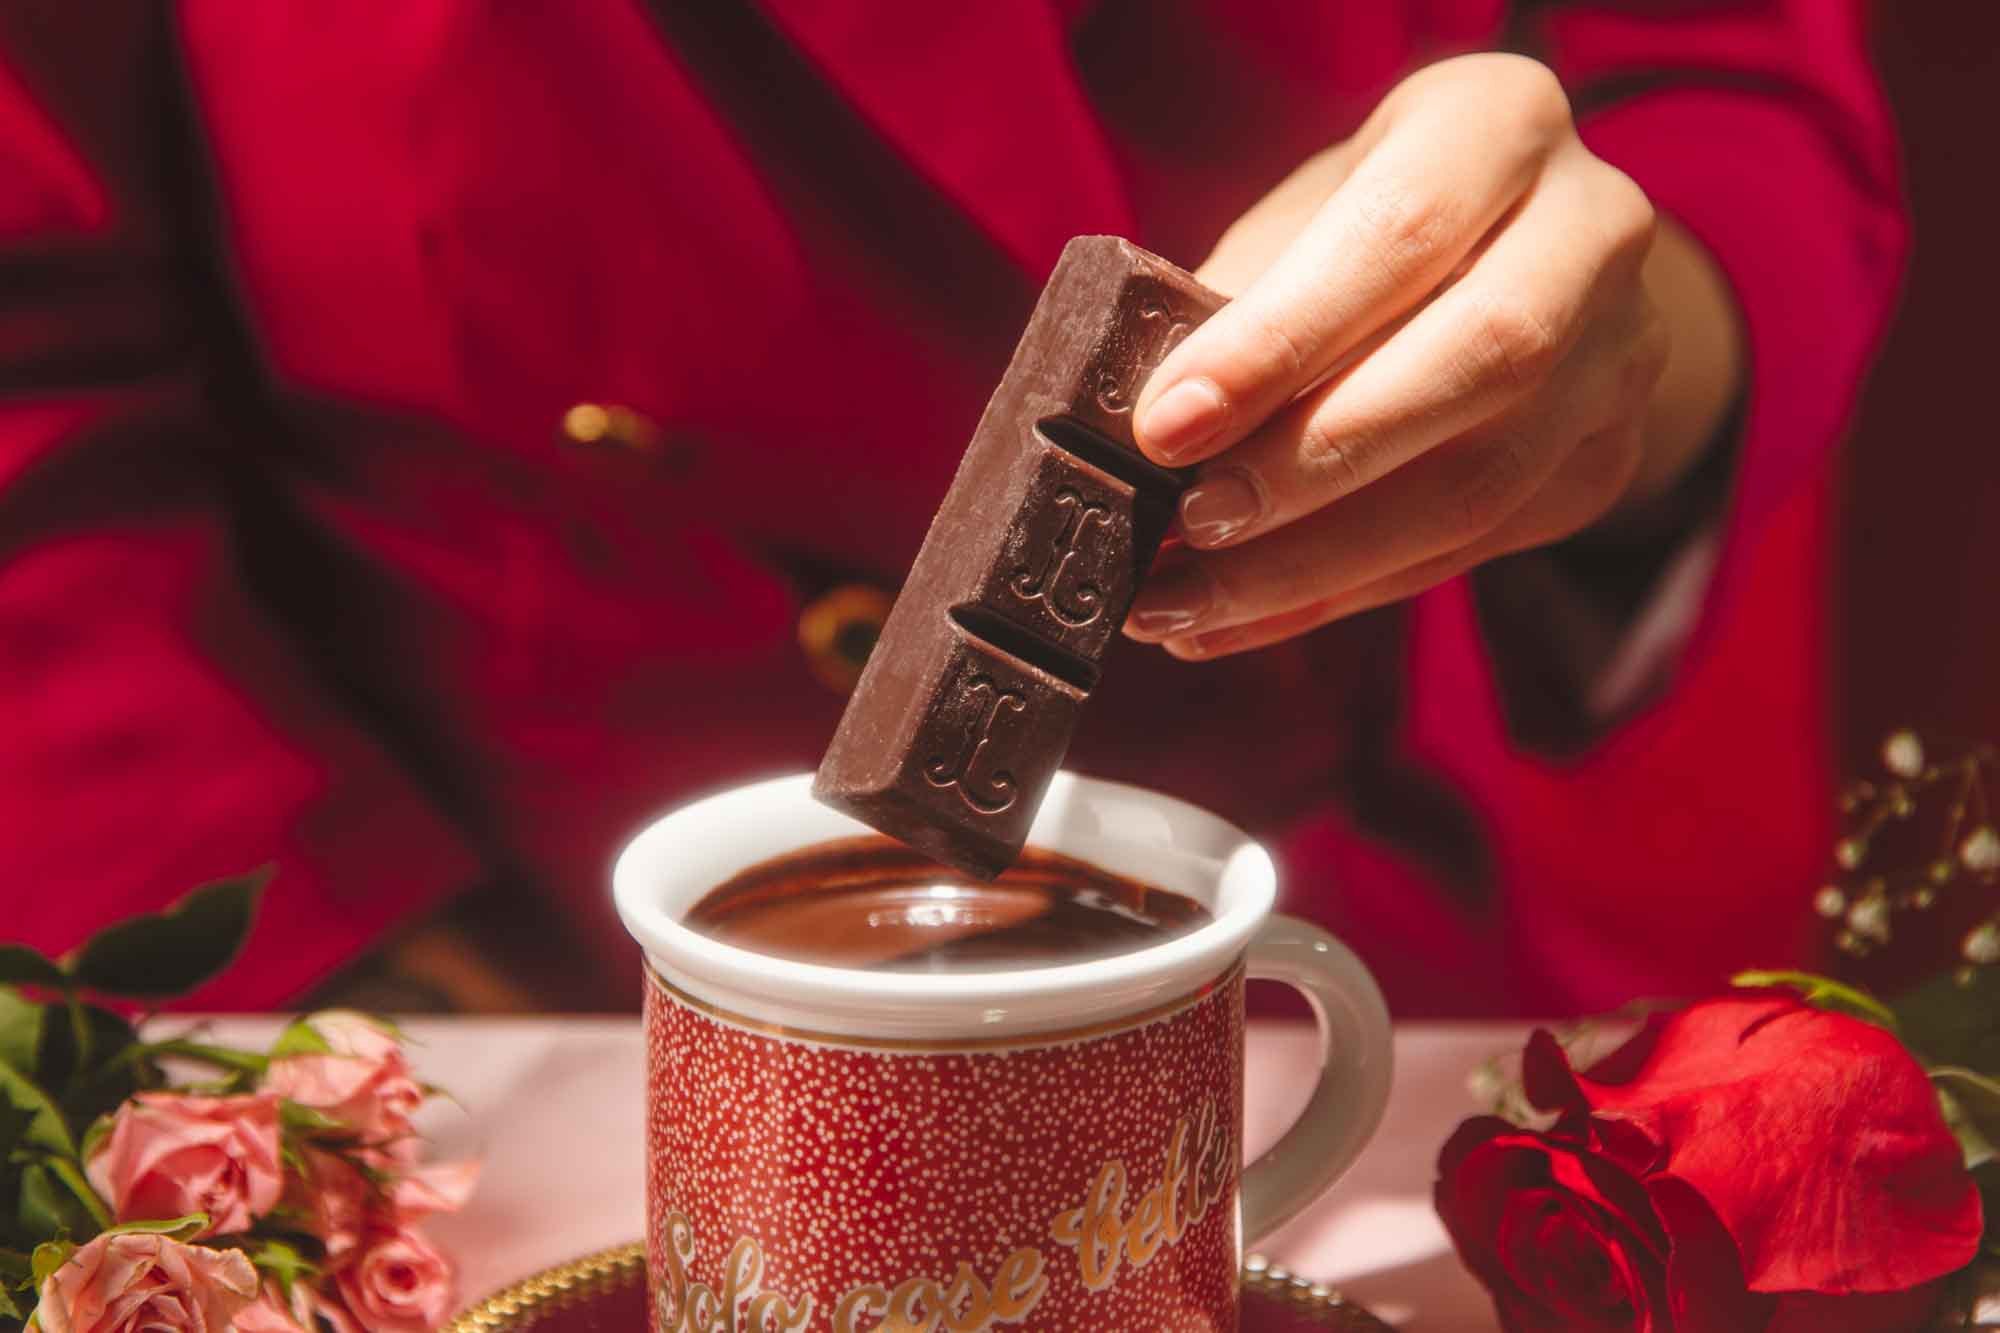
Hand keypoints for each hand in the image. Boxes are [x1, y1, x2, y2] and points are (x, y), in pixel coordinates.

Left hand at [1123, 54, 1698, 659]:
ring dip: (1308, 566)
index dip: (1277, 342)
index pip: (1397, 236)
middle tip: (1185, 525)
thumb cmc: (1358, 230)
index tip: (1164, 428)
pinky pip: (1463, 554)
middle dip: (1309, 463)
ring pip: (1476, 488)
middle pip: (1475, 364)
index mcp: (1499, 126)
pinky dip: (1331, 598)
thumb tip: (1131, 439)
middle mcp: (1592, 231)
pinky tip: (1229, 620)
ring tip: (1178, 604)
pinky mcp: (1599, 467)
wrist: (1505, 261)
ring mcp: (1618, 360)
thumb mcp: (1297, 222)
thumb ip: (1231, 308)